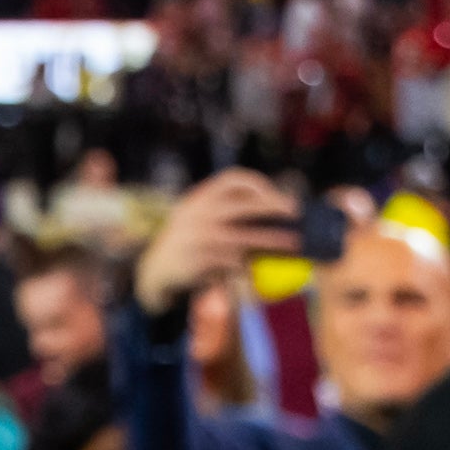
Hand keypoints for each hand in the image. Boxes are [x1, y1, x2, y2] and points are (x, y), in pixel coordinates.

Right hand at [133, 168, 301, 311]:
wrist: (156, 269)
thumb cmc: (186, 241)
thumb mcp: (196, 216)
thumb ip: (222, 207)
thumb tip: (267, 202)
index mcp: (199, 198)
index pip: (233, 179)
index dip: (257, 184)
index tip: (275, 195)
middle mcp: (199, 214)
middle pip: (244, 205)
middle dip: (273, 206)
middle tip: (294, 211)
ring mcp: (200, 238)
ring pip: (244, 237)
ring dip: (271, 240)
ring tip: (294, 242)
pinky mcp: (200, 262)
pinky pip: (233, 262)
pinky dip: (249, 265)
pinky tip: (259, 267)